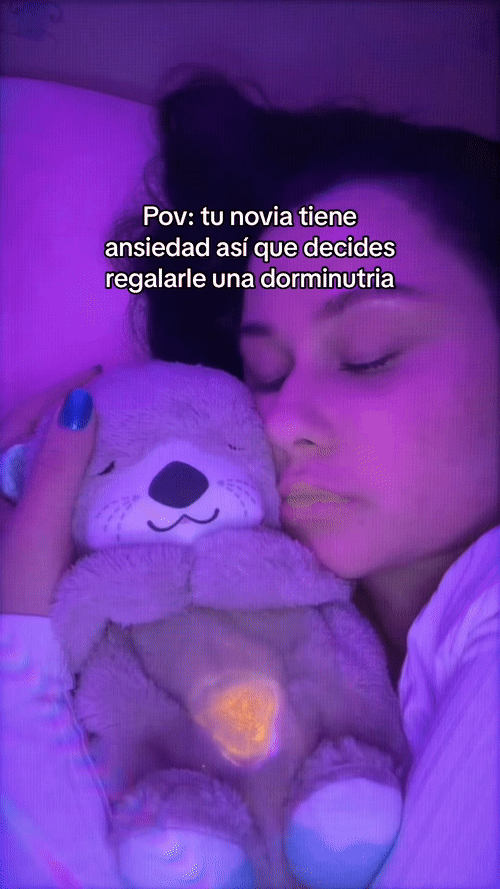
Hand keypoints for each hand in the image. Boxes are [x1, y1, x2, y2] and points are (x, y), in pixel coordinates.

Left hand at [0, 367, 101, 615]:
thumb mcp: (38, 527)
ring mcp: (14, 523)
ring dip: (80, 451)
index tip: (101, 376)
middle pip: (32, 442)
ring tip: (122, 434)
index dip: (58, 395)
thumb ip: (58, 467)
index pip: (20, 422)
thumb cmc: (23, 595)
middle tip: (118, 403)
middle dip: (71, 419)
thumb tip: (82, 401)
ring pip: (47, 471)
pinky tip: (112, 482)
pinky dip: (82, 482)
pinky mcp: (32, 543)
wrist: (25, 665)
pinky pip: (58, 497)